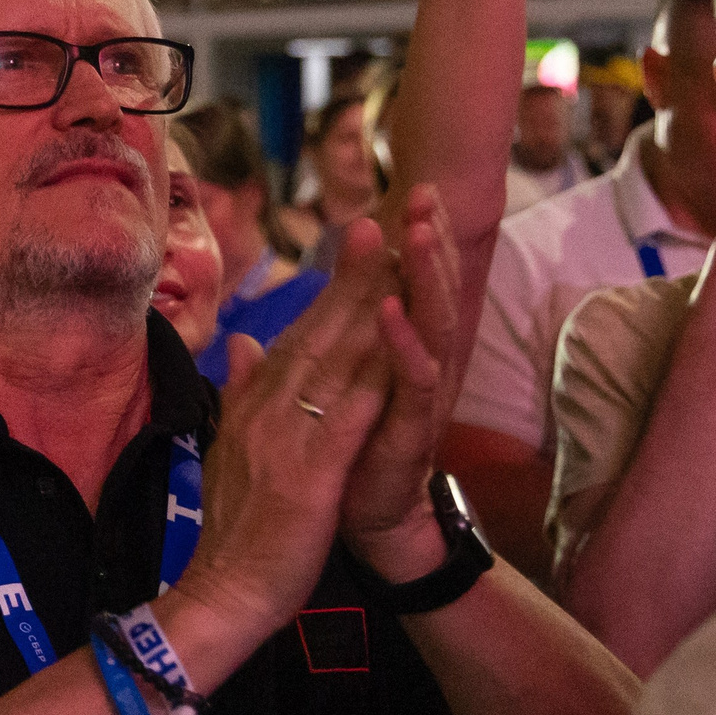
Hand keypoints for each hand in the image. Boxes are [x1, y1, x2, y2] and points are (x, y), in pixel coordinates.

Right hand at [172, 220, 395, 644]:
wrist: (222, 593)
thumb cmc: (236, 531)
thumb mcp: (232, 452)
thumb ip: (239, 393)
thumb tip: (241, 342)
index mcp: (254, 404)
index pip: (300, 333)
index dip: (333, 286)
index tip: (362, 240)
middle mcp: (267, 409)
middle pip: (318, 331)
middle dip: (353, 274)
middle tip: (384, 218)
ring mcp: (286, 439)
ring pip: (335, 359)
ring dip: (369, 306)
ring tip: (398, 258)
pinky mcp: (309, 475)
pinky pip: (347, 417)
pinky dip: (371, 377)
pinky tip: (398, 343)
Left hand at [340, 186, 459, 541]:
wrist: (364, 525)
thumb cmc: (349, 458)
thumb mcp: (325, 394)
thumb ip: (317, 350)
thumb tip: (286, 319)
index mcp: (393, 355)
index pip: (405, 285)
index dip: (410, 239)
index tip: (409, 189)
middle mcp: (416, 368)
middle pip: (427, 293)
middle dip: (429, 241)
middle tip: (427, 190)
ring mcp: (416, 399)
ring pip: (429, 326)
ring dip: (424, 278)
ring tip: (419, 233)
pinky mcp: (411, 430)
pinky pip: (414, 382)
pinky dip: (404, 345)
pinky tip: (393, 311)